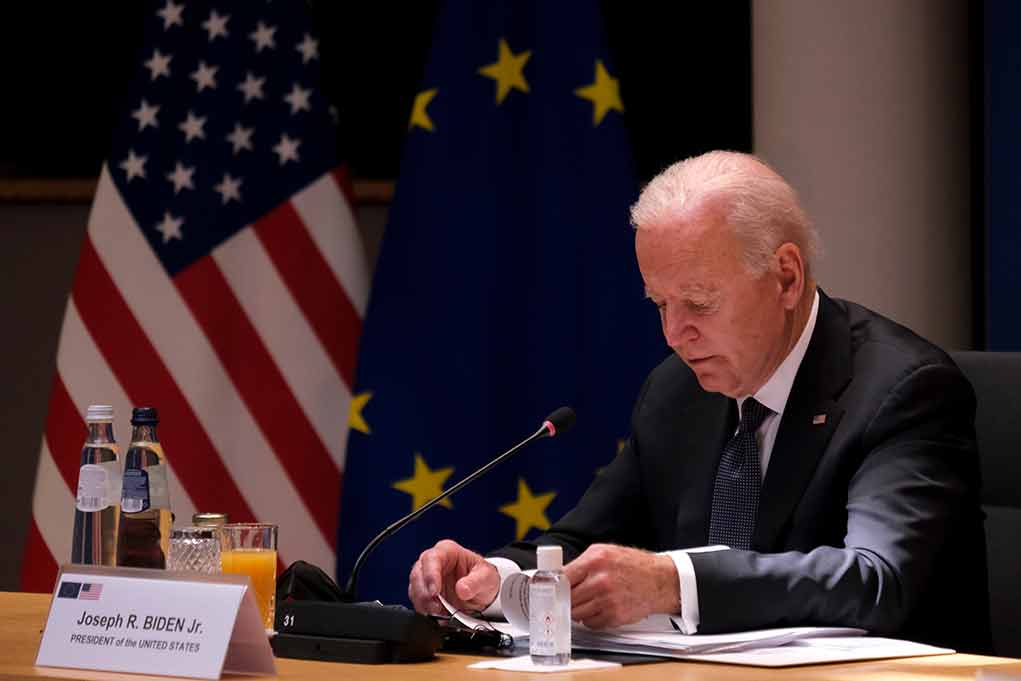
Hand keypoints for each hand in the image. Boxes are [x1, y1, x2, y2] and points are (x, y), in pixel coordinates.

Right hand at [408, 539, 499, 615]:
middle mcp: (433, 562)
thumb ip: (476, 582)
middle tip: (436, 608)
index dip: (430, 575)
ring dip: (424, 604)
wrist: (482, 592)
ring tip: (439, 613)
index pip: (431, 558)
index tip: (435, 592)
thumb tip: (462, 589)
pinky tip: (437, 616)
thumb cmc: (482, 577)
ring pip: (414, 589)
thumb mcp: (487, 577)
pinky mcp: (425, 593)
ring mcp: (427, 578)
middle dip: (424, 593)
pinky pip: (418, 602)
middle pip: (418, 574)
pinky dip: (425, 610)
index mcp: (448, 551)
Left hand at [564, 544, 679, 628]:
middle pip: (568, 598)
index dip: (554, 585)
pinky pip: (591, 623)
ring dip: (579, 610)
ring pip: (577, 613)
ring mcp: (607, 600)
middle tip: (570, 597)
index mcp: (595, 560)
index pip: (562, 577)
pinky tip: (600, 608)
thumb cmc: (632, 565)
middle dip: (567, 599)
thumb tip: (559, 576)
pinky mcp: (615, 616)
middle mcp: (600, 581)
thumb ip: (581, 563)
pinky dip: (592, 619)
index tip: (549, 590)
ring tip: (589, 600)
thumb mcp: (604, 552)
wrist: (659, 580)